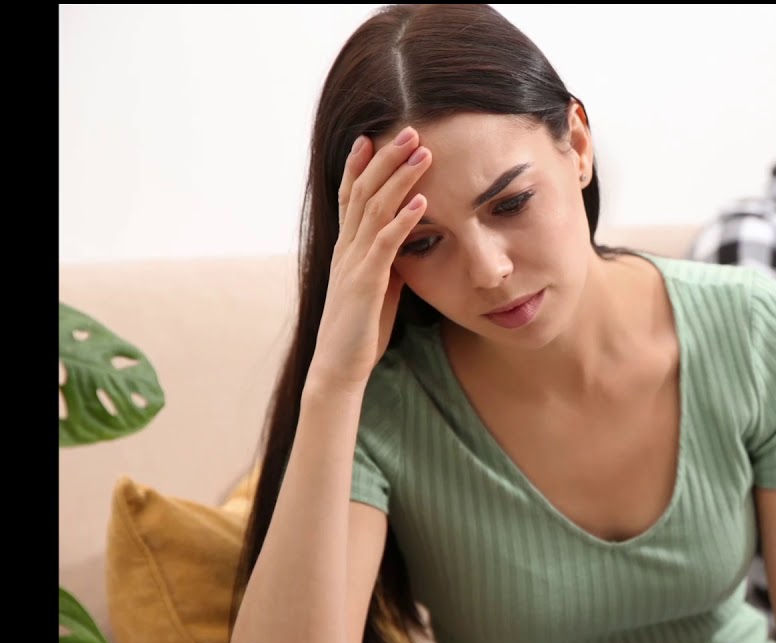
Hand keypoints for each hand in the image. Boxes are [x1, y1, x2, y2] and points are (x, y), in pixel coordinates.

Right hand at [309, 127, 431, 392]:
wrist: (338, 367)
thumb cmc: (360, 330)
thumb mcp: (377, 287)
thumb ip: (387, 261)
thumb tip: (406, 243)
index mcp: (346, 248)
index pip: (350, 196)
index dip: (359, 164)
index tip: (373, 135)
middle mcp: (345, 249)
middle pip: (363, 190)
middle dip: (387, 158)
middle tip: (410, 129)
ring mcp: (353, 263)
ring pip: (374, 209)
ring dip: (400, 178)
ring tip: (423, 152)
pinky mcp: (366, 283)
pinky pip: (386, 244)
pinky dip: (404, 220)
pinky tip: (422, 202)